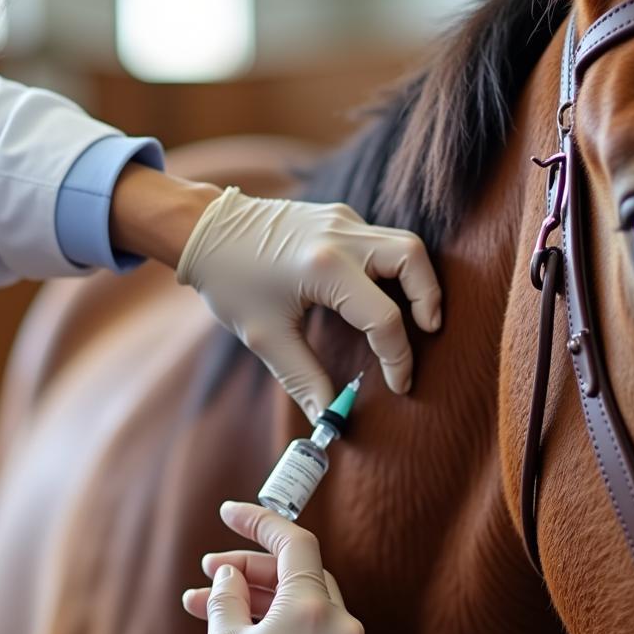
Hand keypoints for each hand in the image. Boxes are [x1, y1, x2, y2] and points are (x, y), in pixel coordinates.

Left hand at [176, 187, 440, 421]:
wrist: (205, 229)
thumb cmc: (230, 282)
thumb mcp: (265, 337)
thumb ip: (303, 379)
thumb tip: (328, 418)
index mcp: (323, 268)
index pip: (383, 317)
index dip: (397, 357)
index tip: (399, 383)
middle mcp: (340, 236)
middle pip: (412, 258)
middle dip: (428, 298)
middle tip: (428, 334)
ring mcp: (342, 219)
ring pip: (404, 242)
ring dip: (416, 280)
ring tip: (414, 317)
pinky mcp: (338, 215)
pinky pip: (380, 240)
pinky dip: (390, 268)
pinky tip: (377, 295)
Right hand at [182, 501, 383, 633]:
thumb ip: (227, 596)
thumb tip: (230, 575)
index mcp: (310, 610)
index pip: (292, 543)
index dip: (260, 522)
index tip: (231, 514)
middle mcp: (346, 633)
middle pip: (306, 582)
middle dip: (259, 576)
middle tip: (216, 579)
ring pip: (322, 625)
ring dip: (281, 618)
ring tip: (234, 628)